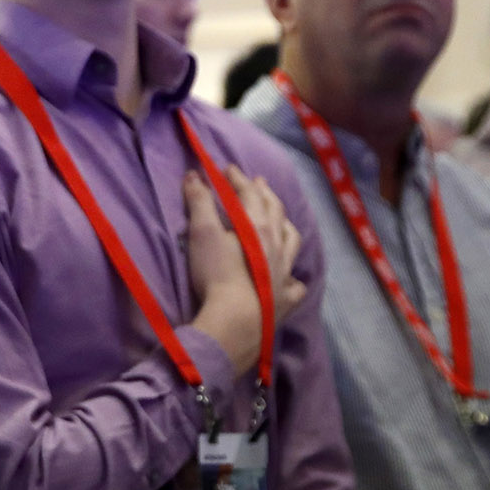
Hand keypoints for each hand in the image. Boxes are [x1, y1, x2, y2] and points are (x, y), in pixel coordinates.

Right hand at [183, 167, 307, 375]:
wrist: (236, 321)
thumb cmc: (217, 274)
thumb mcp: (202, 234)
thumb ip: (199, 202)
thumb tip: (194, 174)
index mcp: (258, 225)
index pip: (249, 194)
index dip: (238, 179)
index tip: (228, 168)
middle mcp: (278, 244)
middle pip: (275, 211)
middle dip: (266, 194)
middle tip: (259, 183)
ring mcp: (285, 272)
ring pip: (292, 241)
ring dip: (286, 225)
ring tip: (281, 220)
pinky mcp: (286, 299)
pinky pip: (295, 284)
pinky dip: (293, 276)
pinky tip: (290, 277)